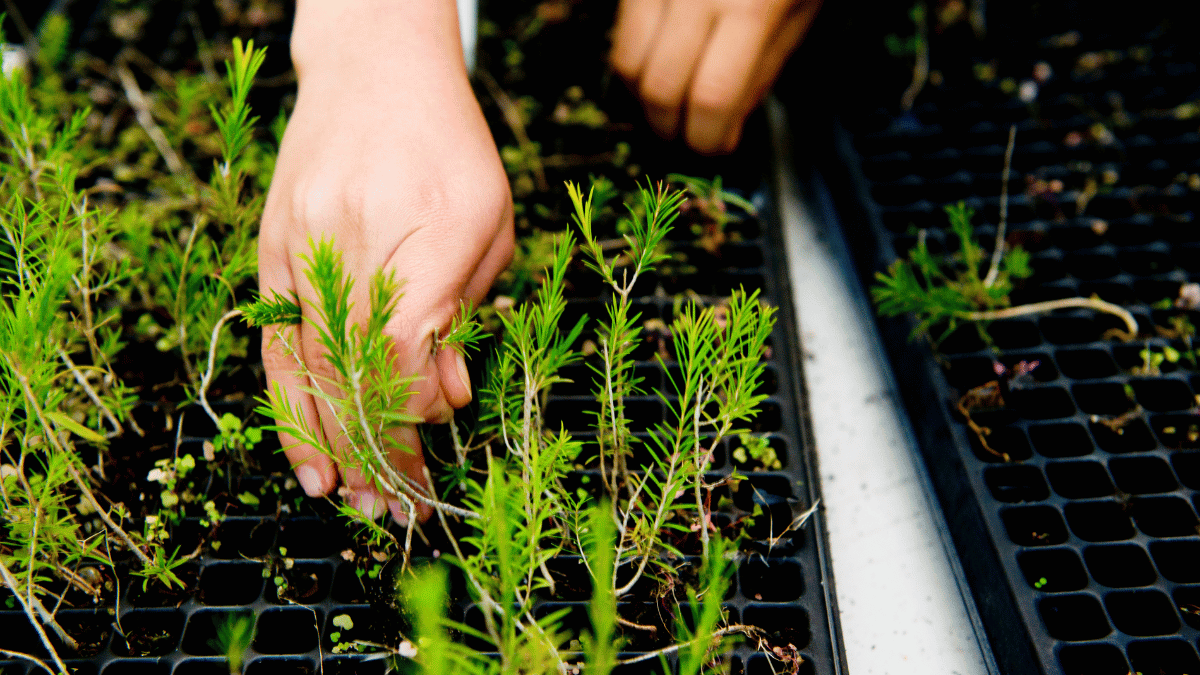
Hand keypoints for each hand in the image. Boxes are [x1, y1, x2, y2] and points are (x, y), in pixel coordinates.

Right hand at [259, 0, 513, 523]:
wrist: (374, 74)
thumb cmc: (450, 151)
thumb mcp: (490, 223)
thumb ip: (466, 310)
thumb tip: (446, 398)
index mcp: (429, 227)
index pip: (408, 349)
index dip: (414, 420)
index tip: (427, 468)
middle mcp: (356, 236)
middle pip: (356, 368)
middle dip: (375, 450)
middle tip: (390, 511)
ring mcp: (303, 242)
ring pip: (308, 362)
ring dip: (326, 440)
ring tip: (344, 499)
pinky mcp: (271, 249)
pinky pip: (277, 340)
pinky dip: (288, 401)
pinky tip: (303, 450)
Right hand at [610, 0, 821, 153]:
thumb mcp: (802, 8)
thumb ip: (765, 66)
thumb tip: (728, 124)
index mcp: (752, 8)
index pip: (714, 99)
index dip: (710, 140)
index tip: (719, 147)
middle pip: (660, 90)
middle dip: (672, 130)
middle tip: (691, 136)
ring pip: (626, 65)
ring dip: (645, 100)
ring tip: (672, 104)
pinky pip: (620, 34)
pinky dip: (635, 63)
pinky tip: (661, 64)